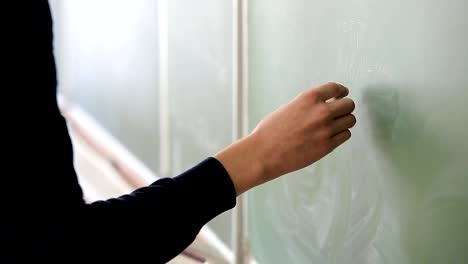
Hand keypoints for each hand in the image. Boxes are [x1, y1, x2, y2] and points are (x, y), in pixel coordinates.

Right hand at [215, 82, 355, 194]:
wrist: (263, 153)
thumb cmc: (271, 131)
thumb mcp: (289, 107)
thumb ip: (309, 105)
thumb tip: (327, 104)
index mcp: (309, 98)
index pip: (336, 88)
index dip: (341, 91)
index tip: (342, 94)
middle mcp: (320, 112)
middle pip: (349, 104)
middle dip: (344, 107)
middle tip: (339, 112)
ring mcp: (325, 130)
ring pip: (350, 120)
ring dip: (344, 121)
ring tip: (334, 125)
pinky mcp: (327, 146)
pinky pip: (345, 135)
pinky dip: (341, 134)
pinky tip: (331, 135)